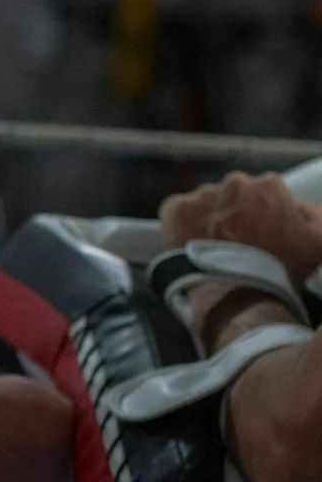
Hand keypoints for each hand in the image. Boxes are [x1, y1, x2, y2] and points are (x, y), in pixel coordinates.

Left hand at [158, 171, 321, 284]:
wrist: (236, 298)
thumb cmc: (279, 273)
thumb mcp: (319, 243)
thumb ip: (317, 217)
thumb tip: (301, 208)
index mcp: (270, 186)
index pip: (266, 194)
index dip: (263, 217)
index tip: (260, 238)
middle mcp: (235, 183)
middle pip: (234, 196)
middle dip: (235, 216)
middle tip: (237, 247)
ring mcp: (202, 195)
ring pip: (206, 205)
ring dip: (209, 222)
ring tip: (213, 252)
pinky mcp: (174, 210)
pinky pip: (176, 213)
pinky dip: (181, 227)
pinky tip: (191, 248)